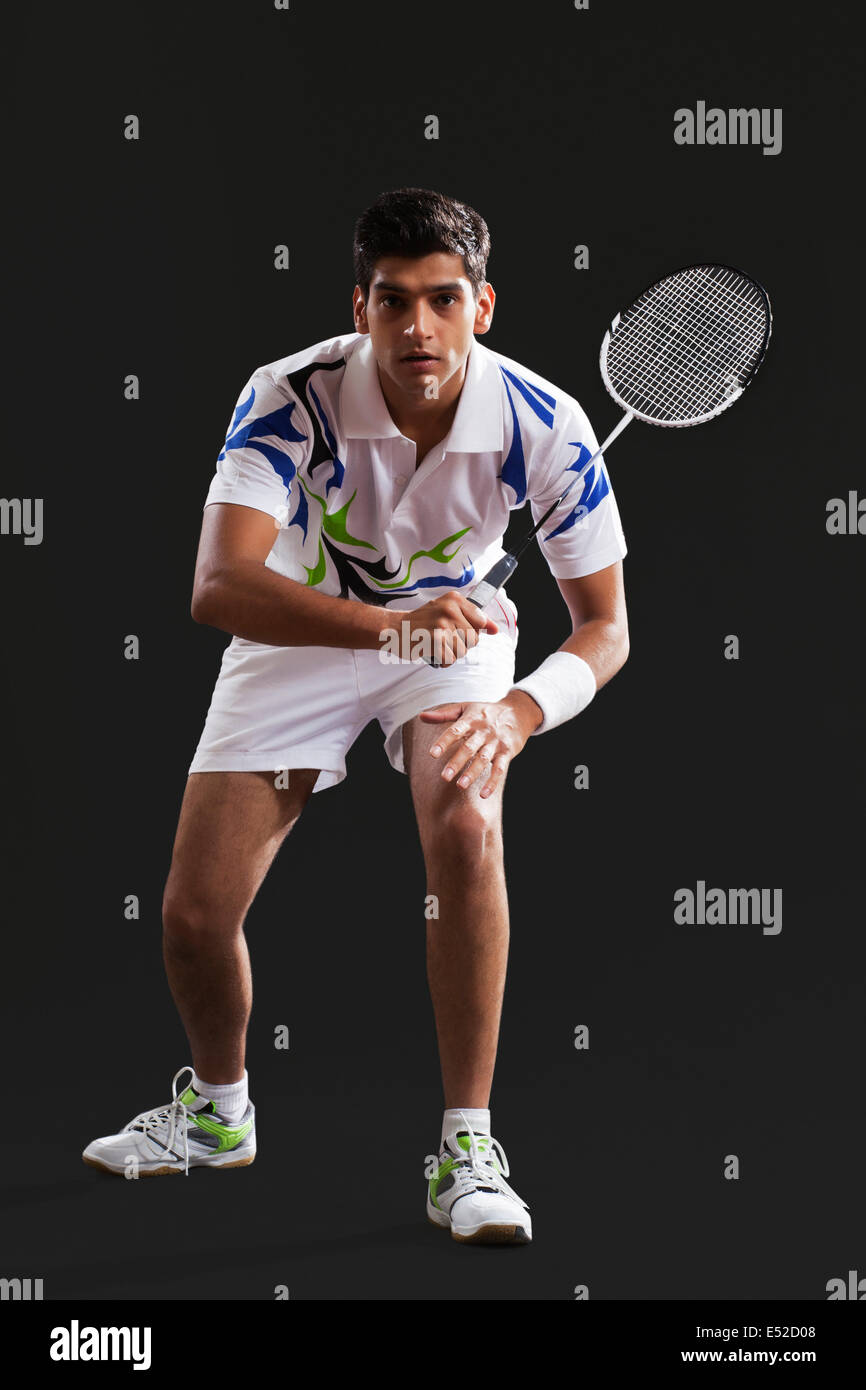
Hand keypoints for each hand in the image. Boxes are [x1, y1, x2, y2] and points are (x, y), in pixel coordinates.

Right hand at [387, 590, 497, 665]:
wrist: (394, 628)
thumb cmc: (423, 621)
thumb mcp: (447, 610)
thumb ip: (473, 617)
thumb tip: (495, 629)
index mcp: (454, 600)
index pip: (481, 622)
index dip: (473, 631)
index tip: (459, 631)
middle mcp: (449, 610)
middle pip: (473, 639)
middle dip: (461, 644)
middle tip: (444, 637)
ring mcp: (441, 625)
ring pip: (463, 651)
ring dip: (451, 653)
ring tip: (437, 644)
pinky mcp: (434, 641)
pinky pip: (450, 659)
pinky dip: (442, 660)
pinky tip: (432, 651)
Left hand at [419, 693, 542, 797]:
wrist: (518, 712)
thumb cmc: (485, 712)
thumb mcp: (465, 708)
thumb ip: (443, 714)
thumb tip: (421, 716)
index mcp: (471, 720)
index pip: (455, 731)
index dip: (444, 742)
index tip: (433, 754)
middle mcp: (483, 731)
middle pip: (469, 748)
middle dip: (457, 762)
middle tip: (444, 777)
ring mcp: (496, 742)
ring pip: (483, 759)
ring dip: (472, 773)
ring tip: (460, 786)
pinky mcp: (507, 752)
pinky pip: (500, 769)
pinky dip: (493, 782)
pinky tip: (483, 794)